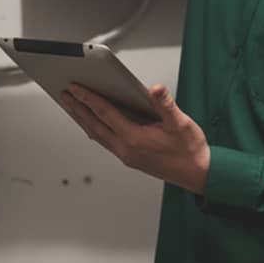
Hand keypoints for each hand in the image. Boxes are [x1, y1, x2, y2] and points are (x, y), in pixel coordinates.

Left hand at [59, 84, 210, 194]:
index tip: (75, 87)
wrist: (199, 175)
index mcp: (134, 139)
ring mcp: (126, 155)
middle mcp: (126, 149)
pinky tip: (91, 123)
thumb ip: (166, 105)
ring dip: (82, 119)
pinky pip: (104, 141)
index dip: (88, 98)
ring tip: (71, 105)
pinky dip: (94, 129)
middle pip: (94, 125)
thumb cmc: (191, 151)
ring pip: (97, 134)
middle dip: (77, 108)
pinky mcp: (129, 158)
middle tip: (64, 94)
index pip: (105, 113)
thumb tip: (155, 89)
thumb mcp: (181, 124)